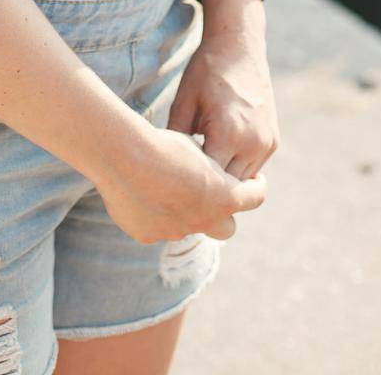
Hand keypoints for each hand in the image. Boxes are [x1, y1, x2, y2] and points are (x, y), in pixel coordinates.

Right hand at [95, 120, 265, 245]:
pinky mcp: (147, 235)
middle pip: (226, 228)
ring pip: (186, 226)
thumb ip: (204, 167)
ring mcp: (175, 231)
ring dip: (182, 212)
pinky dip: (152, 214)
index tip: (253, 180)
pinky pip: (155, 227)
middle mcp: (203, 221)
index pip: (255, 197)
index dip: (256, 187)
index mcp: (223, 196)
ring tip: (163, 184)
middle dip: (222, 214)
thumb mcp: (192, 147)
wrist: (124, 156)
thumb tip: (202, 171)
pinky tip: (138, 191)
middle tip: (210, 194)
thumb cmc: (162, 144)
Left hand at [167, 20, 279, 179]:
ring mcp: (267, 143)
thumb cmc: (206, 73)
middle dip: (208, 187)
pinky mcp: (273, 141)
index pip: (209, 182)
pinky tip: (218, 154)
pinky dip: (237, 166)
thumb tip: (165, 168)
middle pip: (228, 187)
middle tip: (184, 183)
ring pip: (242, 181)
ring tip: (201, 168)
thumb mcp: (183, 103)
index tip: (174, 183)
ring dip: (224, 179)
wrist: (238, 47)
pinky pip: (253, 167)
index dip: (190, 185)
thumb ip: (177, 140)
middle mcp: (253, 143)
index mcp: (228, 134)